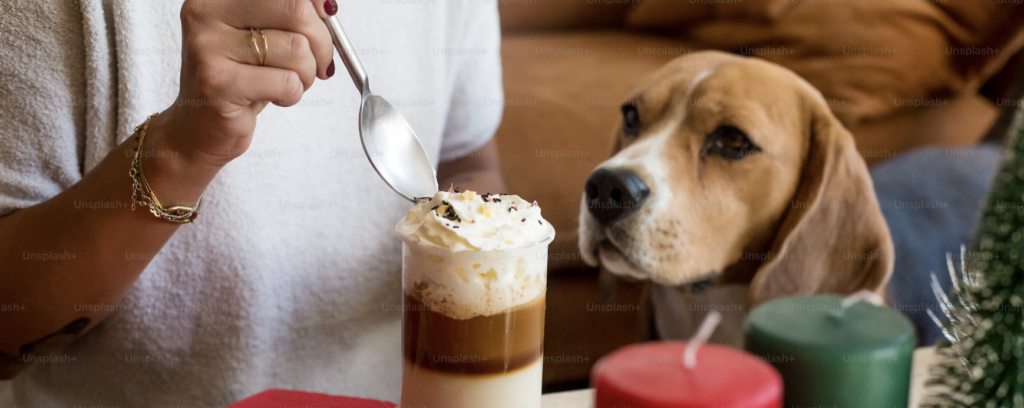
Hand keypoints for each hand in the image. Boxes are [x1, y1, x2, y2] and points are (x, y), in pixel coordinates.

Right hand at [150, 0, 337, 171]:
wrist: (200, 127)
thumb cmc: (240, 79)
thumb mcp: (262, 37)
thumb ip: (289, 15)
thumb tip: (328, 6)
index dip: (315, 4)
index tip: (327, 15)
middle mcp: (206, 14)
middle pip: (297, 12)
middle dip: (322, 43)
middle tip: (319, 62)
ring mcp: (208, 47)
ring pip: (297, 50)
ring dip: (306, 74)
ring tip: (289, 83)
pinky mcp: (217, 83)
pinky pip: (287, 82)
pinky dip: (293, 94)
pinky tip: (275, 97)